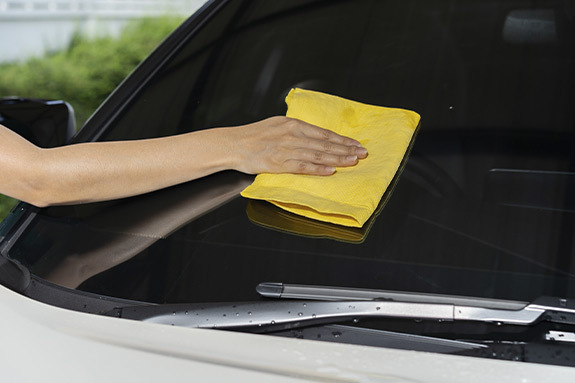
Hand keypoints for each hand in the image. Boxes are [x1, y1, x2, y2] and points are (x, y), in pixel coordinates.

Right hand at [229, 116, 367, 175]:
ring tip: (353, 161)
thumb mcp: (277, 125)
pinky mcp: (279, 163)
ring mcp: (286, 149)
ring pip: (317, 154)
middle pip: (325, 143)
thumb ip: (295, 130)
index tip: (356, 144)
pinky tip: (331, 171)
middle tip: (362, 153)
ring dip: (337, 158)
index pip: (324, 133)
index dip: (342, 139)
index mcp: (293, 124)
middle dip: (346, 149)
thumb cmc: (253, 136)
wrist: (233, 144)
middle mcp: (292, 135)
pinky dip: (318, 169)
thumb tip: (313, 136)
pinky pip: (302, 166)